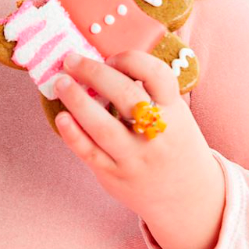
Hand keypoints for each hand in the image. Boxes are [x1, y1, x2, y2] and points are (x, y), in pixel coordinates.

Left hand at [53, 50, 211, 218]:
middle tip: (71, 60)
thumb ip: (153, 88)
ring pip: (103, 126)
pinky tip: (61, 117)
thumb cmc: (175, 143)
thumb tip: (124, 51)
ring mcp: (135, 157)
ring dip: (77, 101)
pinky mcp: (116, 175)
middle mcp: (156, 133)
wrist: (188, 197)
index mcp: (174, 111)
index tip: (110, 57)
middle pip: (125, 96)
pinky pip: (91, 153)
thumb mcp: (176, 113)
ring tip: (60, 82)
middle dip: (94, 73)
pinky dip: (73, 135)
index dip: (131, 60)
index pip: (157, 75)